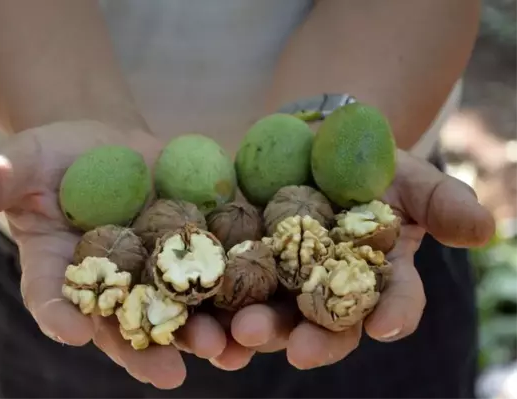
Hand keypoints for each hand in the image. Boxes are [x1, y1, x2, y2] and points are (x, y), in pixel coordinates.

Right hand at [0, 120, 229, 388]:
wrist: (108, 146)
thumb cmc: (55, 157)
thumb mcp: (18, 163)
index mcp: (62, 271)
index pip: (54, 299)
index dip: (61, 315)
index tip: (73, 330)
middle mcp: (112, 284)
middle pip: (127, 322)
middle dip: (147, 346)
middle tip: (169, 373)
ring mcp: (159, 270)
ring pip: (180, 311)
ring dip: (204, 334)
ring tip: (226, 352)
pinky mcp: (200, 247)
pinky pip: (220, 275)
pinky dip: (240, 294)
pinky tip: (259, 313)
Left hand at [200, 149, 495, 370]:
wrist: (311, 145)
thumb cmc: (366, 163)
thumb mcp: (406, 174)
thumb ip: (441, 202)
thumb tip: (483, 231)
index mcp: (374, 277)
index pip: (392, 302)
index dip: (393, 313)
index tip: (385, 324)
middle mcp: (328, 293)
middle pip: (325, 326)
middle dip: (313, 340)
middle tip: (298, 350)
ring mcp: (282, 285)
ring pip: (271, 320)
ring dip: (254, 335)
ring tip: (235, 340)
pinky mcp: (239, 268)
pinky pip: (225, 296)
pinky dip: (211, 313)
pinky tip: (198, 324)